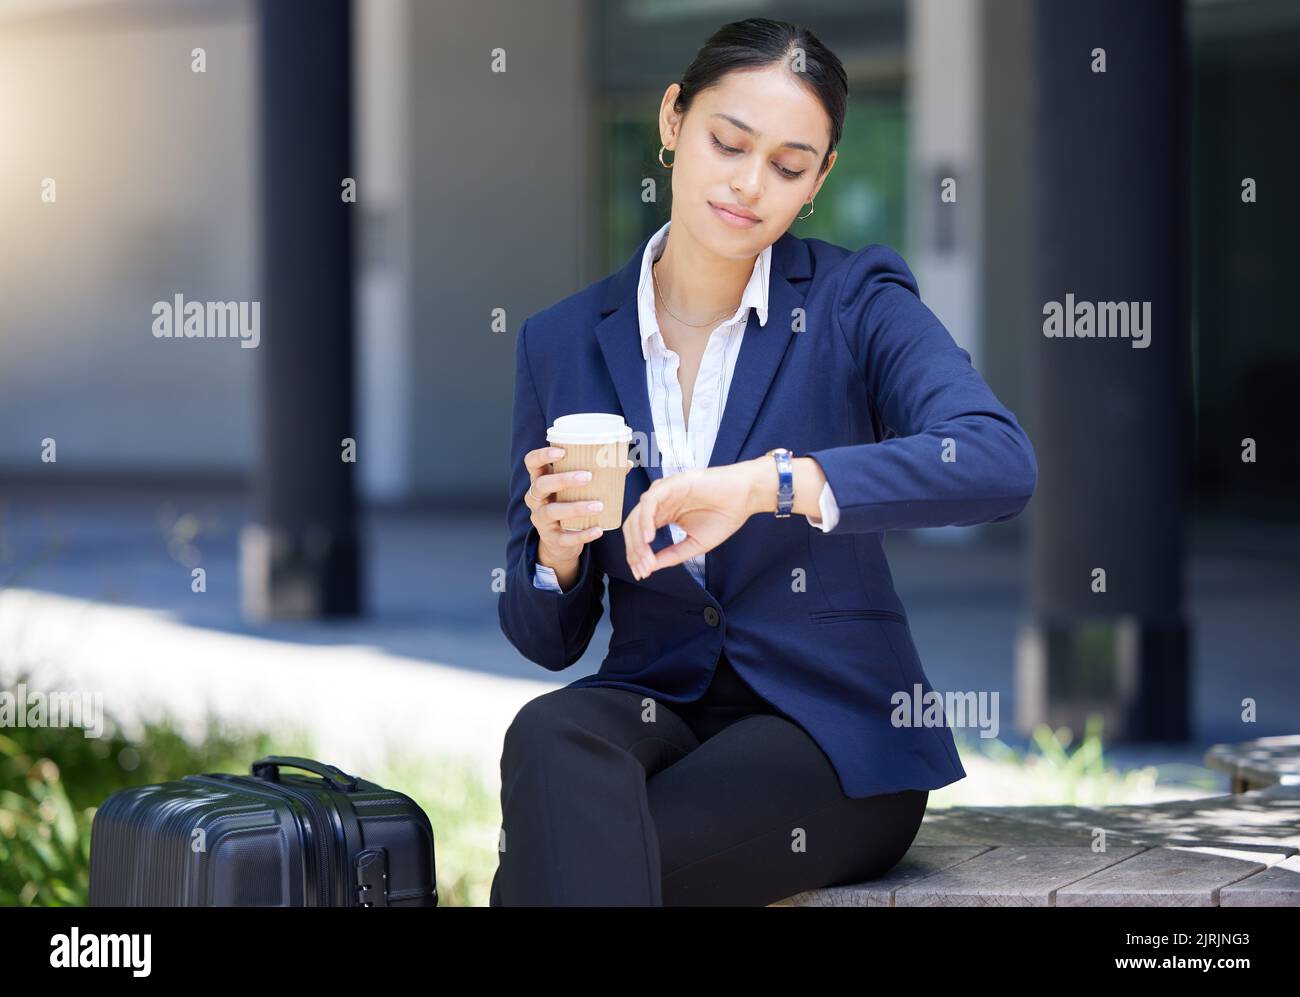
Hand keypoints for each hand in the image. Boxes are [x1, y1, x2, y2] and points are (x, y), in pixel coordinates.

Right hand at [524, 445, 629, 576]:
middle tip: (588, 477)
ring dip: (575, 508)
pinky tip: (598, 530)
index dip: (542, 455)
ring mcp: (540, 519)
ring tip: (598, 506)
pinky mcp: (550, 538)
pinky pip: (564, 537)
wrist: (560, 542)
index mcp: (541, 480)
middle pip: (541, 484)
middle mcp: (535, 498)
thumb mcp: (576, 490)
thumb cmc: (570, 505)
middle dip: (563, 479)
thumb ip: (597, 476)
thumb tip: (626, 463)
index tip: (562, 452)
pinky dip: (582, 534)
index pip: (532, 462)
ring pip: (551, 511)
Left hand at [623, 461, 756, 579]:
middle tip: (642, 570)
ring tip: (646, 559)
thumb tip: (649, 568)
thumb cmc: (723, 516)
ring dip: (638, 540)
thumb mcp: (695, 544)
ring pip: (637, 515)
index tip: (642, 574)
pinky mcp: (672, 483)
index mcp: (664, 515)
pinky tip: (649, 538)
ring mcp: (664, 492)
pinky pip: (649, 501)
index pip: (639, 535)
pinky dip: (645, 520)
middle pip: (633, 527)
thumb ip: (672, 555)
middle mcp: (660, 503)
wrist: (745, 497)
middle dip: (634, 551)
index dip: (637, 556)